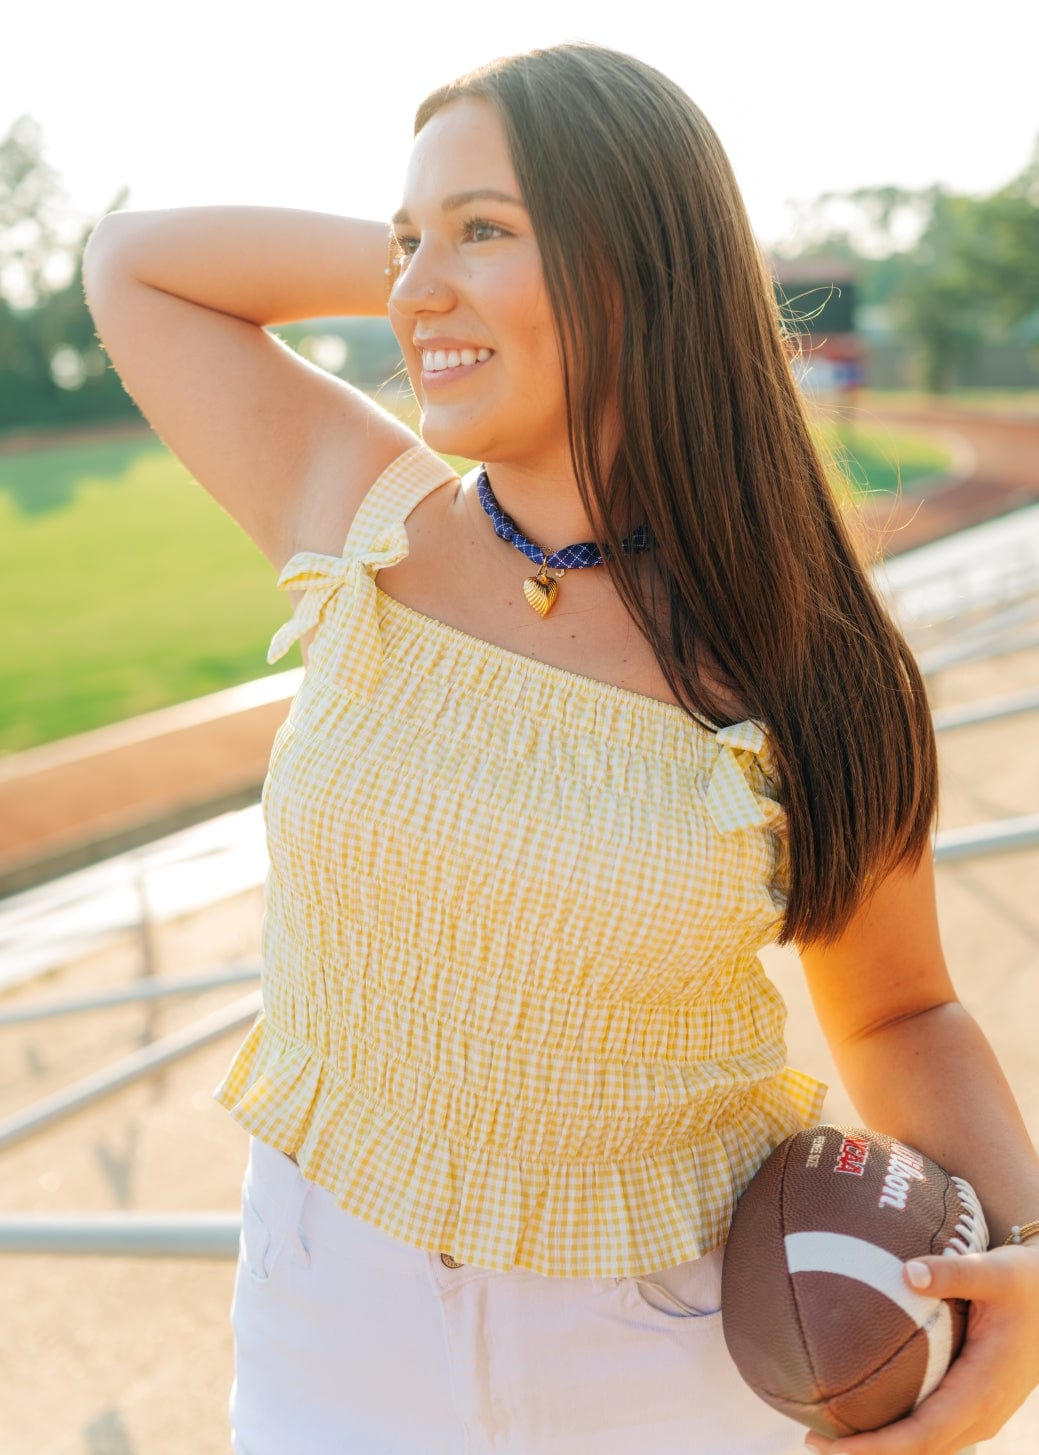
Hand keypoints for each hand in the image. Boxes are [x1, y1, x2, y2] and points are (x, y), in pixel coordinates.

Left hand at [803, 1243, 1038, 1454]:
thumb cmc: (1027, 1284)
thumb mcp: (996, 1271)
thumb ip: (952, 1272)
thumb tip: (907, 1272)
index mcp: (982, 1390)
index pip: (922, 1435)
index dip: (878, 1448)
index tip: (834, 1447)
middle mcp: (981, 1414)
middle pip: (919, 1452)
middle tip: (811, 1437)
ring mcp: (980, 1415)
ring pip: (926, 1447)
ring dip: (882, 1448)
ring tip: (826, 1433)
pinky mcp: (975, 1406)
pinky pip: (933, 1431)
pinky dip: (899, 1433)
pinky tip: (865, 1411)